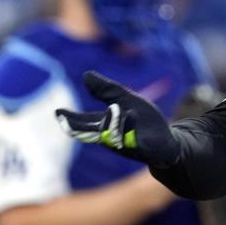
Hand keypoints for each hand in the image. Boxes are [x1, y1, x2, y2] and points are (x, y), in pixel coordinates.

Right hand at [55, 71, 180, 167]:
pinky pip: (133, 141)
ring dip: (112, 123)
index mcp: (105, 125)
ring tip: (114, 109)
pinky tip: (132, 114)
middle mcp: (111, 137)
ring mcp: (125, 145)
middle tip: (67, 119)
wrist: (167, 139)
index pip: (84, 122)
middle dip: (80, 127)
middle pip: (92, 132)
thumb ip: (106, 90)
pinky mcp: (142, 149)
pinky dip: (131, 128)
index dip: (71, 118)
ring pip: (112, 136)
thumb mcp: (126, 99)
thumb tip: (86, 75)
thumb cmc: (143, 120)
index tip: (58, 112)